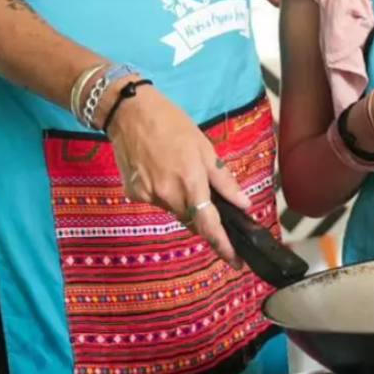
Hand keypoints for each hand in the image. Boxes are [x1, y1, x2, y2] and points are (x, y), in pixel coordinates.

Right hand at [105, 83, 249, 265]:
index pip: (209, 224)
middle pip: (192, 219)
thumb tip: (243, 204)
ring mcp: (148, 196)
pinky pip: (157, 202)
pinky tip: (160, 170)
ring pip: (174, 211)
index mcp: (191, 182)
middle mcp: (168, 195)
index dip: (223, 246)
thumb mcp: (204, 147)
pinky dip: (164, 193)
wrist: (130, 112)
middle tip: (203, 191)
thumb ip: (223, 180)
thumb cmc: (172, 124)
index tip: (235, 261)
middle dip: (202, 214)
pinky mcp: (134, 193)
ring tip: (178, 170)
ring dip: (183, 202)